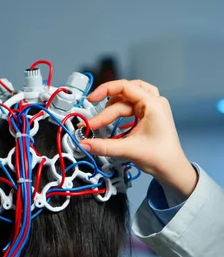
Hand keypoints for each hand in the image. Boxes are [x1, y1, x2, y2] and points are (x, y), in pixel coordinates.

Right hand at [81, 79, 197, 198]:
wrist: (172, 169)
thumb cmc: (160, 157)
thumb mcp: (129, 150)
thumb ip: (104, 146)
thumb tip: (85, 144)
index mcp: (153, 105)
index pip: (125, 87)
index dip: (105, 90)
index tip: (91, 100)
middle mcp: (154, 102)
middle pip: (123, 97)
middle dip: (106, 111)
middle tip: (92, 124)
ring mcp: (153, 108)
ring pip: (127, 99)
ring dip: (113, 108)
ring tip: (102, 121)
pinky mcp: (150, 115)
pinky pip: (132, 106)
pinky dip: (120, 112)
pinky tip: (113, 121)